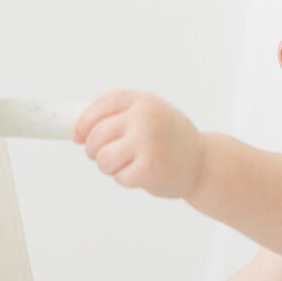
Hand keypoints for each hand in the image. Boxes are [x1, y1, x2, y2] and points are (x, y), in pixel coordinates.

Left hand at [73, 89, 204, 199]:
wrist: (203, 163)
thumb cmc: (171, 139)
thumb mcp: (150, 114)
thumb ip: (120, 115)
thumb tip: (78, 131)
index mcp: (143, 101)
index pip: (100, 107)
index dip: (83, 124)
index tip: (78, 137)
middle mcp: (144, 118)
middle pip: (96, 135)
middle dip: (94, 150)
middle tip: (106, 156)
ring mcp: (147, 142)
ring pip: (102, 158)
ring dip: (108, 167)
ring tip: (126, 165)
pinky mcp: (149, 169)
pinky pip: (118, 177)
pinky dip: (125, 179)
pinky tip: (141, 174)